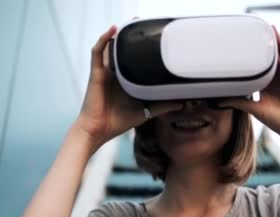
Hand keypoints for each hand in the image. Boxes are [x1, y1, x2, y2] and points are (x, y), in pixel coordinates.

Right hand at [74, 25, 181, 149]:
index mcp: (127, 80)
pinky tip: (113, 29)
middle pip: (125, 50)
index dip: (144, 50)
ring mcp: (106, 71)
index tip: (158, 41)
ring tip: (133, 21)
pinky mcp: (97, 72)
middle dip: (134, 38)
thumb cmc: (118, 121)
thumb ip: (162, 106)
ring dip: (121, 34)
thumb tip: (182, 102)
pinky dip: (104, 39)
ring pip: (112, 47)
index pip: (136, 60)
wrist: (99, 130)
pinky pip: (98, 52)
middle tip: (148, 26)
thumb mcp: (146, 111)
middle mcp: (117, 73)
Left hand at [218, 26, 279, 150]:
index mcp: (268, 86)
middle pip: (267, 59)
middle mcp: (278, 78)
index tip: (237, 50)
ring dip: (271, 41)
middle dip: (260, 47)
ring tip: (262, 27)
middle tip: (248, 33)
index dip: (249, 59)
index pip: (257, 68)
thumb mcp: (254, 109)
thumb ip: (238, 102)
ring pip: (278, 54)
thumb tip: (218, 101)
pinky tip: (275, 35)